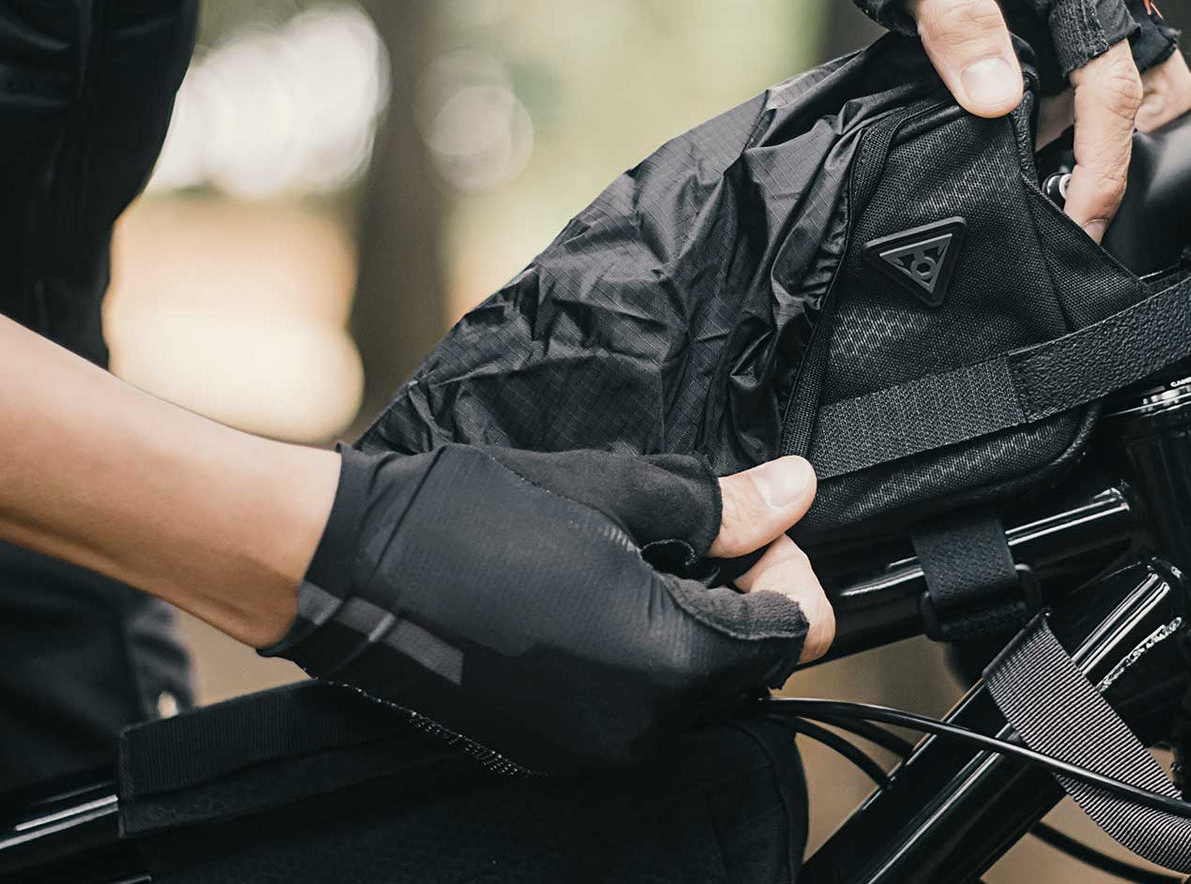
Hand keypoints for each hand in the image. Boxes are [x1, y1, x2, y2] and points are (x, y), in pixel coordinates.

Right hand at [262, 446, 831, 770]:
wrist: (348, 566)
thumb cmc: (474, 516)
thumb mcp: (616, 492)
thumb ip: (720, 505)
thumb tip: (795, 489)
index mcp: (666, 661)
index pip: (792, 636)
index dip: (791, 570)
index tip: (756, 525)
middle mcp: (638, 727)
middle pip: (747, 669)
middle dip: (745, 596)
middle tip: (702, 530)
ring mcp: (590, 748)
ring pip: (692, 691)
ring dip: (693, 624)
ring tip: (643, 554)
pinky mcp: (549, 748)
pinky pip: (635, 708)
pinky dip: (642, 655)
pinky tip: (597, 594)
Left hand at [745, 0, 1190, 239]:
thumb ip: (953, 22)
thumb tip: (1001, 104)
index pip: (1113, 78)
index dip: (1105, 162)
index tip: (1081, 224)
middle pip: (1148, 78)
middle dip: (1118, 150)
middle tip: (1057, 209)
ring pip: (1116, 71)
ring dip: (1088, 132)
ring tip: (1031, 184)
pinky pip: (1074, 59)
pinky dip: (1059, 107)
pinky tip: (1009, 136)